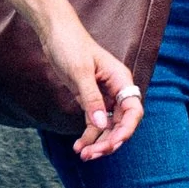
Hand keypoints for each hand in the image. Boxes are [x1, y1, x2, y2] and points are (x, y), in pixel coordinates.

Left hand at [47, 18, 145, 161]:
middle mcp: (116, 90)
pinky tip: (78, 146)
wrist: (55, 32)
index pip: (133, 111)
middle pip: (121, 123)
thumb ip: (91, 99)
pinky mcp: (90, 98)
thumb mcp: (79, 72)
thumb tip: (101, 125)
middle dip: (109, 141)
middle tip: (92, 155)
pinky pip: (94, 122)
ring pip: (107, 126)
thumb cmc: (70, 45)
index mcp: (121, 80)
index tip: (112, 144)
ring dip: (98, 142)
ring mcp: (104, 95)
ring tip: (83, 155)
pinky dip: (88, 135)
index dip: (126, 130)